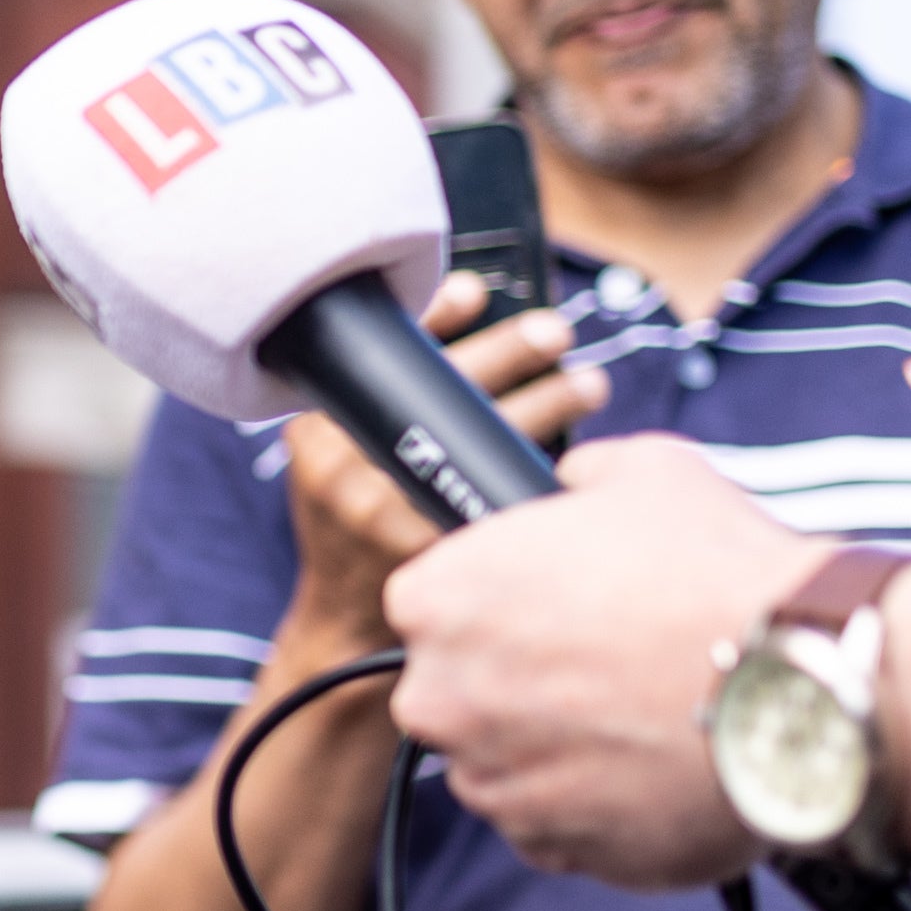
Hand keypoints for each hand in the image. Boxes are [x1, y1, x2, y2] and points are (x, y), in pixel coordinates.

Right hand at [276, 270, 601, 652]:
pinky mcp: (434, 549)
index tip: (478, 290)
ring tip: (589, 383)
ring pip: (483, 439)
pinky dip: (541, 467)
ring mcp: (390, 512)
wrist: (343, 620)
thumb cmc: (354, 521)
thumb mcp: (332, 458)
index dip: (434, 317)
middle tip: (555, 331)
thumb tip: (470, 325)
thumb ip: (374, 407)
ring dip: (549, 403)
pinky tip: (579, 458)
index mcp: (321, 432)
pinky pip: (498, 492)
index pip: (380, 356)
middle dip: (509, 351)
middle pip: (441, 389)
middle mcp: (348, 467)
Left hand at [382, 434, 817, 888]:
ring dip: (552, 746)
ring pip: (501, 762)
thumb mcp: (647, 473)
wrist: (802, 686)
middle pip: (456, 689)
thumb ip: (582, 478)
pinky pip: (551, 825)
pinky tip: (652, 767)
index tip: (547, 609)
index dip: (495, 604)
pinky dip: (592, 804)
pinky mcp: (549, 847)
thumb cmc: (720, 575)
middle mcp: (441, 698)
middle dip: (514, 681)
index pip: (429, 604)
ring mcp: (491, 781)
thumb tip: (576, 480)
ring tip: (640, 716)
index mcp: (439, 599)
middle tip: (601, 663)